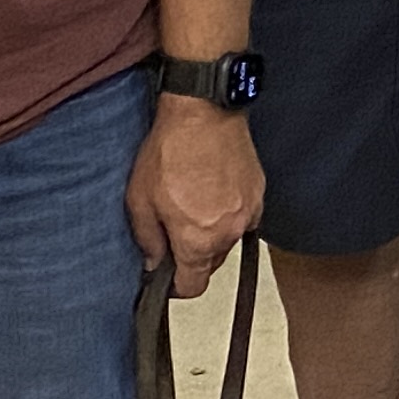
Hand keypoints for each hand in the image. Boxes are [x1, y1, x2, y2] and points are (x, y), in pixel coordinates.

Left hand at [129, 100, 261, 302]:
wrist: (204, 112)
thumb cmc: (170, 150)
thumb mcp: (140, 199)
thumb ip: (147, 240)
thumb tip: (154, 263)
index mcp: (198, 241)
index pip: (193, 287)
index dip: (175, 286)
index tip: (166, 277)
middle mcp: (228, 233)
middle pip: (211, 265)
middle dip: (192, 258)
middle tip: (173, 234)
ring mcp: (248, 214)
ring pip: (227, 242)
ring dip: (211, 237)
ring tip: (193, 208)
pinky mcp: (258, 195)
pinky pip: (242, 220)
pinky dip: (228, 217)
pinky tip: (212, 195)